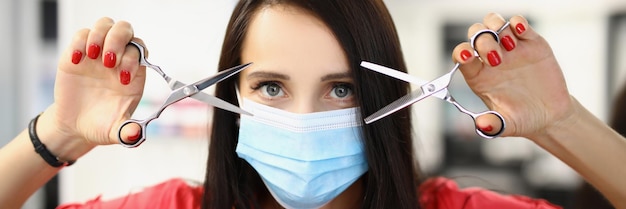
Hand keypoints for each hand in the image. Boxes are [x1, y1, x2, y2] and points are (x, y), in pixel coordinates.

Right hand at [45, 17, 145, 149]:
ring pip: (105, 25)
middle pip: (126, 30)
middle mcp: (118, 59)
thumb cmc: (102, 125)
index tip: (122, 78)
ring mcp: (97, 54)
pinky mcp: (77, 53)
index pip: (140, 52)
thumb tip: (136, 135)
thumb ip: (127, 133)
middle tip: (107, 61)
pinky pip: (81, 34)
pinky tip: (76, 60)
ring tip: (92, 56)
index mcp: (133, 73)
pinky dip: (80, 42)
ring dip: (100, 35)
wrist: (76, 126)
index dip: (133, 59)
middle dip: (118, 40)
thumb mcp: (116, 132)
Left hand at [453, 13, 572, 138]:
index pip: (462, 56)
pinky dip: (517, 22)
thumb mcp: (508, 125)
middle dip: (482, 41)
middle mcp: (491, 59)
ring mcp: (510, 49)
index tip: (468, 56)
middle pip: (476, 35)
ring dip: (497, 28)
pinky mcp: (530, 43)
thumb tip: (482, 126)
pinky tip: (521, 31)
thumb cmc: (523, 119)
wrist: (550, 114)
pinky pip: (519, 23)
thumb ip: (493, 124)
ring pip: (494, 24)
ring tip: (510, 45)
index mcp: (479, 76)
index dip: (461, 52)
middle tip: (496, 59)